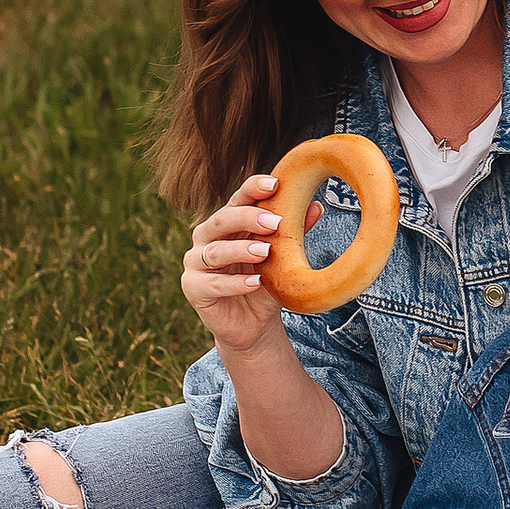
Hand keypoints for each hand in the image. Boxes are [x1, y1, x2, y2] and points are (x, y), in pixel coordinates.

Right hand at [181, 174, 286, 359]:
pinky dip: (235, 283)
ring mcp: (195, 263)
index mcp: (227, 224)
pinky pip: (213, 284)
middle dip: (247, 218)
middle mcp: (207, 238)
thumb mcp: (282, 260)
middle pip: (221, 220)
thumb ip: (293, 234)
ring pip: (214, 251)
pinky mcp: (193, 288)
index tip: (275, 183)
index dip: (253, 189)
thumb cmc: (265, 285)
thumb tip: (316, 205)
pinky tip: (255, 282)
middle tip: (274, 222)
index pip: (237, 199)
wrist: (252, 325)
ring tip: (265, 252)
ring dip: (240, 250)